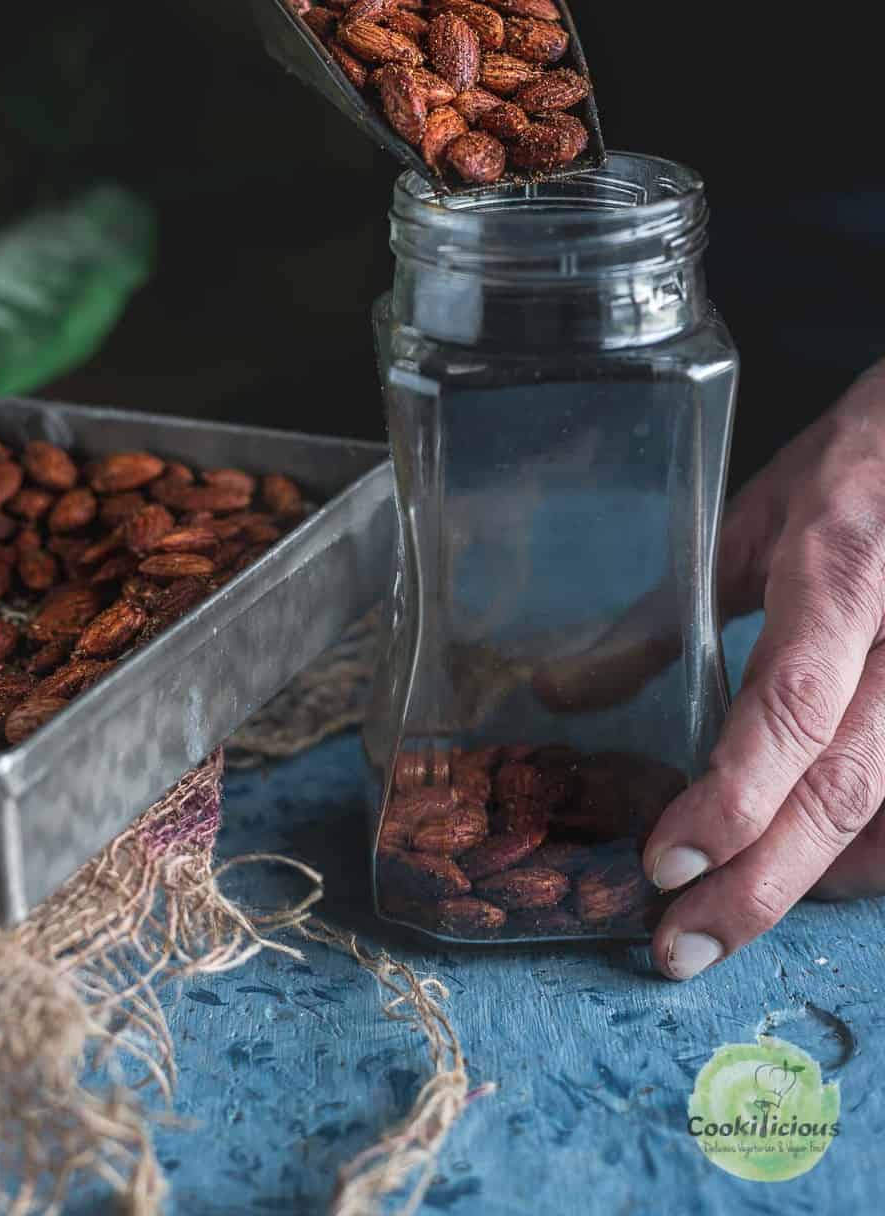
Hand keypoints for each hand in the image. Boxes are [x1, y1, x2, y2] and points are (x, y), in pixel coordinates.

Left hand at [643, 360, 884, 978]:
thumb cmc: (848, 474)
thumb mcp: (746, 525)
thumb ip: (664, 615)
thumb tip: (561, 693)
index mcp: (839, 575)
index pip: (793, 706)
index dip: (733, 794)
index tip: (664, 858)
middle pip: (844, 788)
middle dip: (757, 882)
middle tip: (677, 943)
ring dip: (803, 883)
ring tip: (718, 927)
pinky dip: (860, 857)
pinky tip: (804, 883)